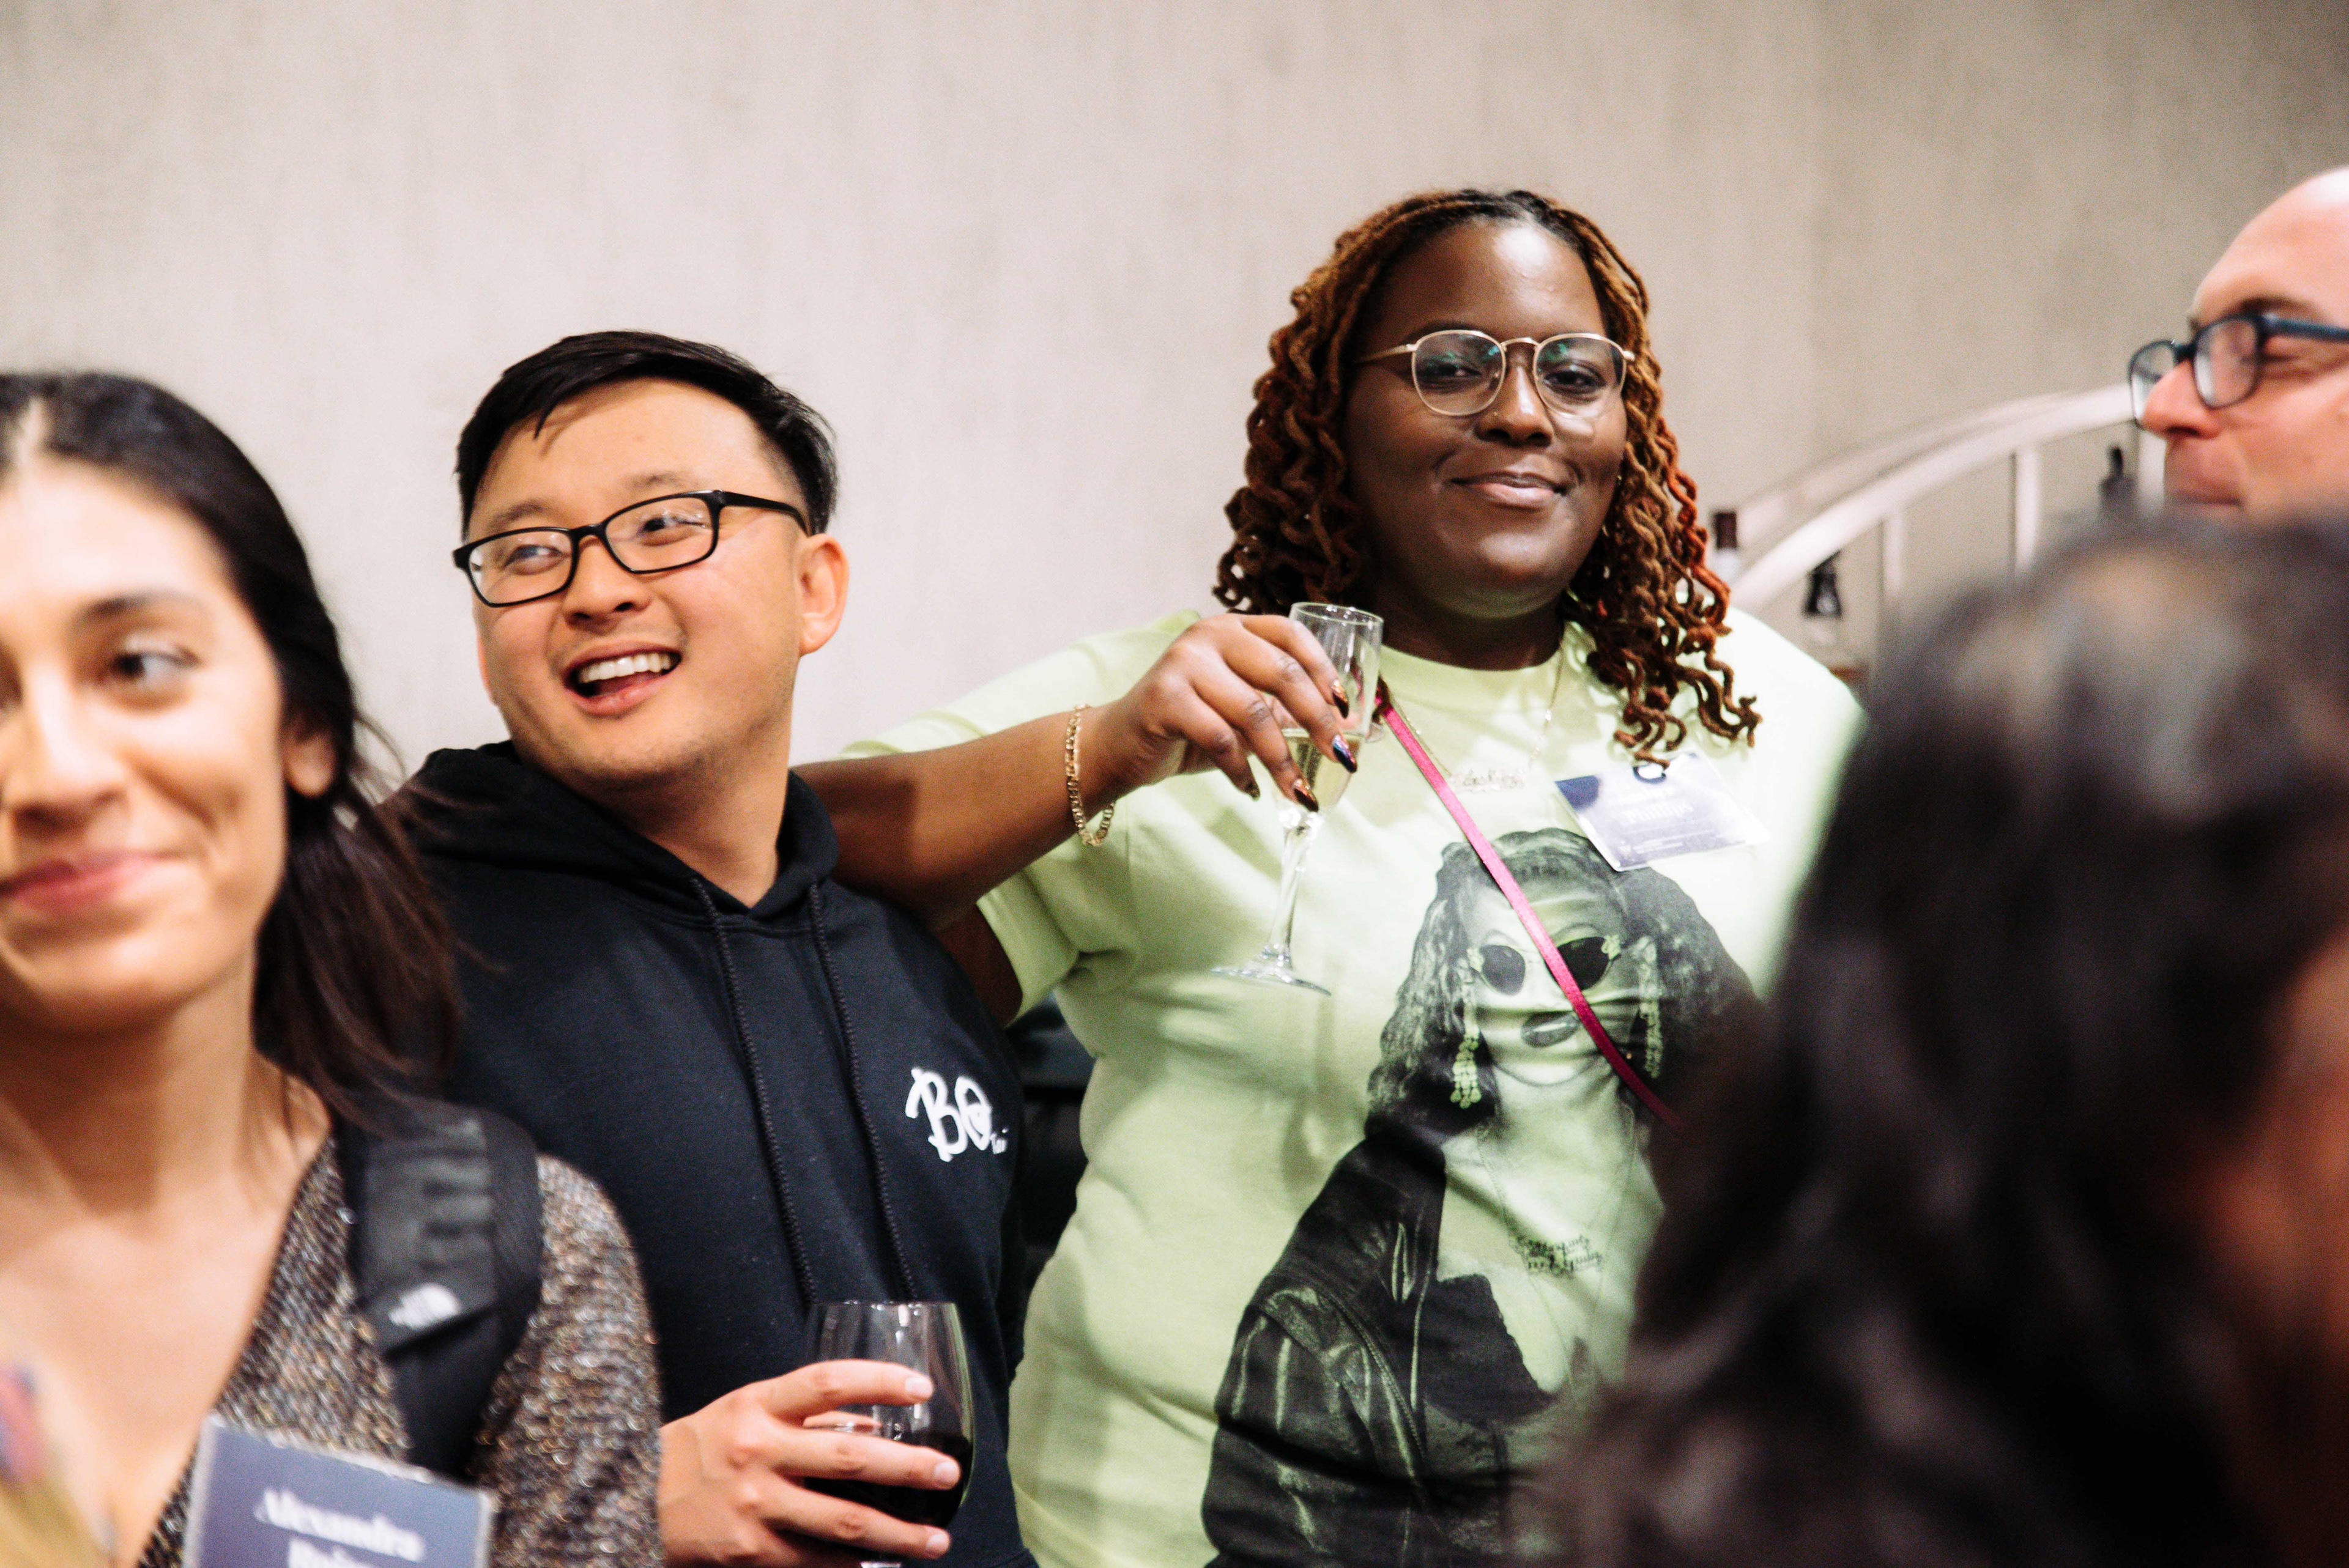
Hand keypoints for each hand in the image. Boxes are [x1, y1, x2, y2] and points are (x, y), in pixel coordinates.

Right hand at [659, 1360, 959, 1566]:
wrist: (635, 1498)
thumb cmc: (704, 1447)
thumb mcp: (747, 1411)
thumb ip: (805, 1415)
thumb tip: (876, 1428)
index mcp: (759, 1406)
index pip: (828, 1383)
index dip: (879, 1381)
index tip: (922, 1388)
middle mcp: (758, 1452)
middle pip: (849, 1457)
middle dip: (908, 1468)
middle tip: (947, 1473)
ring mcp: (756, 1506)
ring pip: (843, 1522)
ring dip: (898, 1534)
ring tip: (936, 1540)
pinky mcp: (751, 1552)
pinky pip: (817, 1560)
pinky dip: (855, 1564)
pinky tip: (886, 1565)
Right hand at [1090, 613, 1354, 808]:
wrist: (1118, 745)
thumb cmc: (1187, 726)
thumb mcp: (1243, 714)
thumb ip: (1288, 712)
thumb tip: (1354, 724)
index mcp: (1232, 629)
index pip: (1291, 634)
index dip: (1324, 670)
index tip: (1344, 710)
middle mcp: (1209, 636)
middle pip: (1281, 673)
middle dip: (1317, 720)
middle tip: (1339, 756)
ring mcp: (1183, 663)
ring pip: (1253, 713)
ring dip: (1282, 760)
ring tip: (1298, 792)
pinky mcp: (1165, 698)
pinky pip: (1220, 739)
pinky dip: (1240, 770)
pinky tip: (1248, 789)